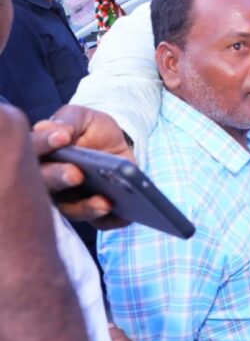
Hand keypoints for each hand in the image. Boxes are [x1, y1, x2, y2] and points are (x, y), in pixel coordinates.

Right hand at [32, 105, 131, 228]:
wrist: (116, 142)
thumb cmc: (91, 129)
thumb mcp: (81, 118)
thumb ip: (67, 122)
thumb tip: (49, 129)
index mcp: (41, 154)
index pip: (34, 150)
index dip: (44, 144)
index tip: (61, 138)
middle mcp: (49, 181)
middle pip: (47, 184)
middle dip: (60, 178)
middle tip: (76, 174)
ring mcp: (69, 199)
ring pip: (71, 209)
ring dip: (87, 207)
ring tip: (106, 202)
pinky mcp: (92, 211)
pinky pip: (99, 222)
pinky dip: (112, 220)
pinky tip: (125, 215)